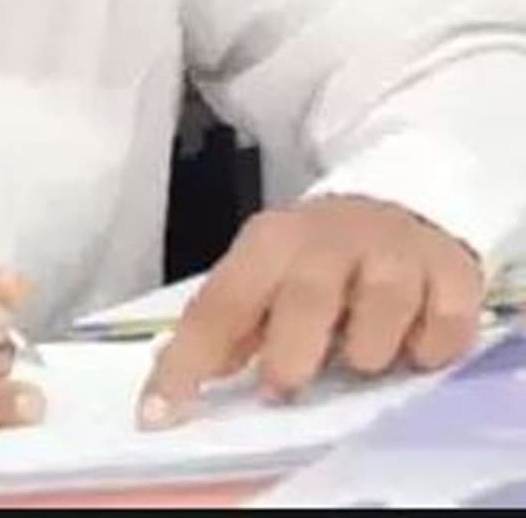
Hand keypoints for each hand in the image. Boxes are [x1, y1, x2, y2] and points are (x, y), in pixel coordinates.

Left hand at [139, 195, 484, 428]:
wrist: (396, 203)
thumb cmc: (317, 257)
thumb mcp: (264, 276)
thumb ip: (227, 324)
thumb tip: (176, 381)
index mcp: (269, 242)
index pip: (219, 303)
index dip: (190, 360)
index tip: (161, 410)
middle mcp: (328, 239)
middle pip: (305, 300)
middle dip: (293, 354)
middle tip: (288, 382)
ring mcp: (392, 250)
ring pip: (382, 310)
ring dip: (370, 350)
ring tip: (362, 352)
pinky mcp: (450, 270)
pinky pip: (443, 323)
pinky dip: (430, 346)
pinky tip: (415, 342)